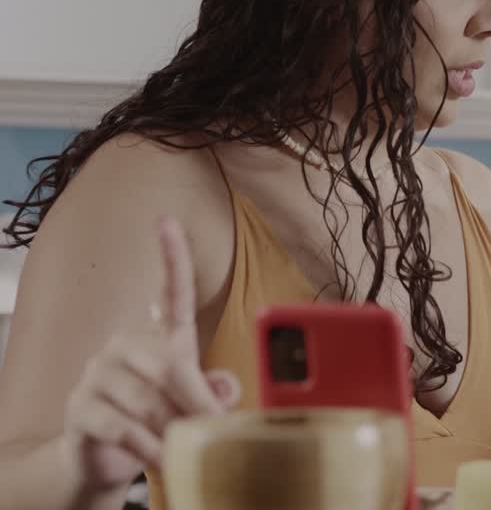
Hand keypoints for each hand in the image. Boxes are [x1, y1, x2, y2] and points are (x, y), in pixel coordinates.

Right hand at [60, 217, 239, 490]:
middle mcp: (124, 345)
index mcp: (160, 337)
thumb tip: (222, 389)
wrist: (104, 458)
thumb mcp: (194, 403)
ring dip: (171, 430)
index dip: (170, 256)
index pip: (170, 291)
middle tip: (211, 427)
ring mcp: (96, 374)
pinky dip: (147, 448)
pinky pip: (122, 427)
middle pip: (169, 365)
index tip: (167, 220)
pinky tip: (156, 458)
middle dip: (195, 401)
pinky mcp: (80, 408)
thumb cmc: (159, 420)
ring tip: (180, 447)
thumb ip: (215, 391)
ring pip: (148, 400)